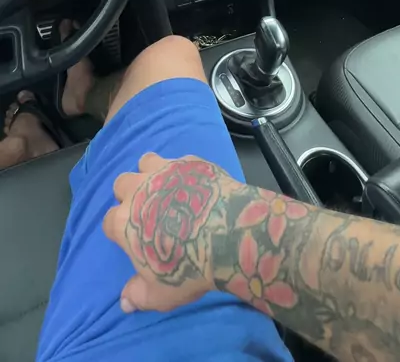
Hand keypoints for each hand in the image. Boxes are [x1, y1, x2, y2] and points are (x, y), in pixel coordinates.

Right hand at [103, 153, 238, 313]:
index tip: (134, 239)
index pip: (109, 221)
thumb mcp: (160, 294)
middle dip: (130, 194)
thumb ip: (138, 295)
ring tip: (167, 188)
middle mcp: (138, 188)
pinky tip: (195, 183)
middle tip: (149, 211)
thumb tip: (124, 302)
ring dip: (151, 173)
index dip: (119, 230)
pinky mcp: (191, 161)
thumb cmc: (188, 268)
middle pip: (122, 184)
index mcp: (123, 221)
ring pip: (146, 161)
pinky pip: (180, 160)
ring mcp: (165, 170)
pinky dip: (183, 170)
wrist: (228, 233)